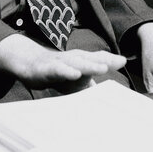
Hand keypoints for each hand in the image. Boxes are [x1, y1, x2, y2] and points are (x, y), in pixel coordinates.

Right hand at [0, 34, 126, 91]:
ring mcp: (59, 62)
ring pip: (76, 63)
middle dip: (104, 60)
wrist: (28, 63)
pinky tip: (74, 74)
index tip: (124, 60)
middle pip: (90, 58)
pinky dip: (66, 71)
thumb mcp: (75, 78)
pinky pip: (58, 69)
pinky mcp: (47, 68)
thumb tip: (103, 94)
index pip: (97, 57)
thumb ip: (88, 83)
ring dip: (89, 65)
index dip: (110, 59)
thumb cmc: (56, 70)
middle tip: (119, 61)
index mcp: (80, 59)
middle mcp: (71, 58)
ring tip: (102, 68)